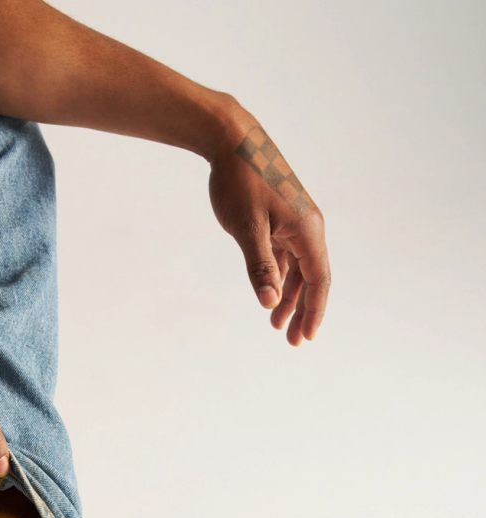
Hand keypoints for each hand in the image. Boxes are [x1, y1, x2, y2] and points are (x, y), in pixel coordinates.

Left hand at [208, 117, 330, 344]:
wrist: (232, 141)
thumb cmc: (240, 181)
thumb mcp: (247, 229)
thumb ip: (260, 267)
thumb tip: (270, 303)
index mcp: (307, 230)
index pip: (319, 280)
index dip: (314, 312)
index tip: (306, 338)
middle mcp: (308, 226)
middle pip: (312, 278)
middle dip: (302, 311)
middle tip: (292, 342)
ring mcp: (295, 222)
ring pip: (298, 269)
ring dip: (289, 297)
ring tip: (276, 325)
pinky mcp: (281, 217)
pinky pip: (286, 255)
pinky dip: (280, 277)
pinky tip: (271, 294)